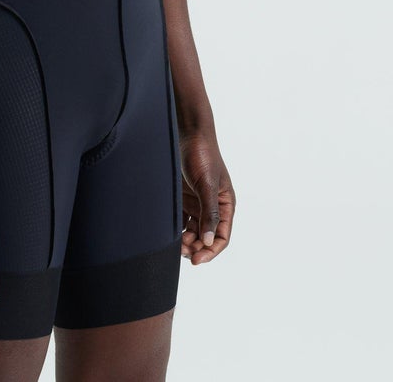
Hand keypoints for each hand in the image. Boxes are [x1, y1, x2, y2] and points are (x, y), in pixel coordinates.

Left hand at [178, 131, 233, 264]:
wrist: (186, 133)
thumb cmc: (202, 155)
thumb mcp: (207, 185)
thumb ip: (209, 213)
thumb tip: (208, 241)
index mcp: (225, 205)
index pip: (221, 237)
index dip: (210, 251)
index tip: (196, 260)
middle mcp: (212, 207)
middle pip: (205, 237)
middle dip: (195, 247)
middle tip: (180, 250)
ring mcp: (197, 203)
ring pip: (192, 231)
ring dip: (185, 241)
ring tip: (174, 244)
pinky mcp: (183, 199)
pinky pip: (181, 221)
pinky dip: (176, 230)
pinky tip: (168, 234)